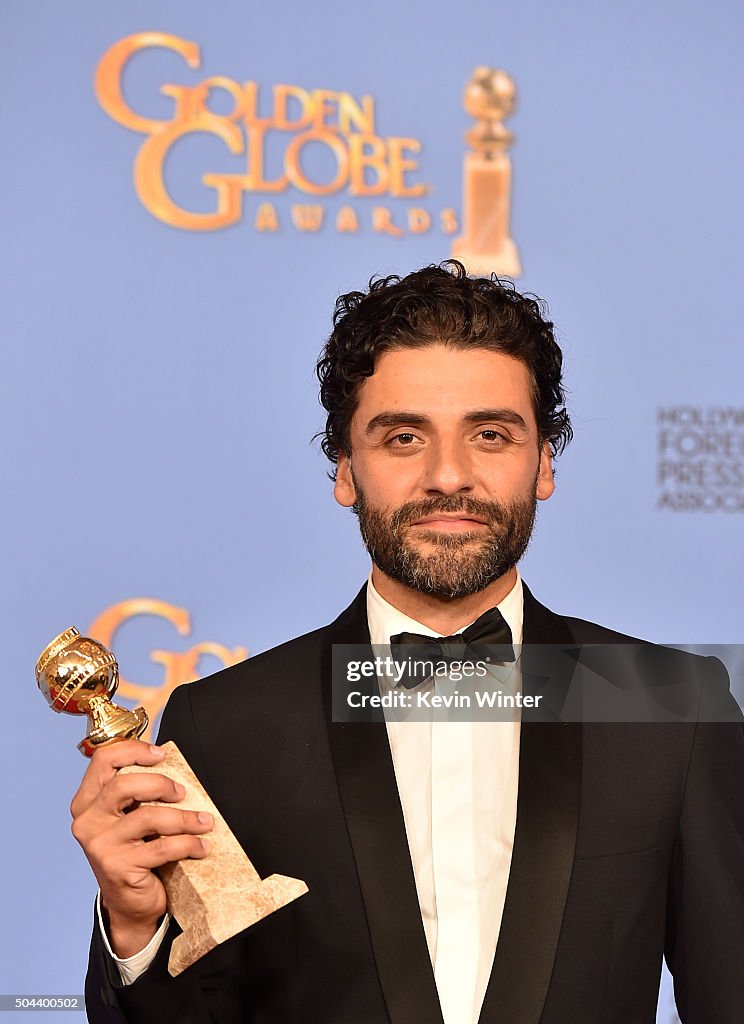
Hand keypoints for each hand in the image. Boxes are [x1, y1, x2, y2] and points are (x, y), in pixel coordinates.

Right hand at [70, 739, 213, 957]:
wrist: (130, 904)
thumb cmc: (135, 851)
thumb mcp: (130, 817)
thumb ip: (139, 792)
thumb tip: (174, 765)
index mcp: (87, 801)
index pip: (103, 760)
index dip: (133, 751)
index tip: (160, 754)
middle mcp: (87, 821)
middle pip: (123, 785)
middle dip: (160, 784)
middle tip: (182, 793)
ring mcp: (100, 846)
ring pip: (147, 817)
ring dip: (183, 818)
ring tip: (204, 822)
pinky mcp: (118, 867)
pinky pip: (161, 847)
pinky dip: (187, 843)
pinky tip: (201, 845)